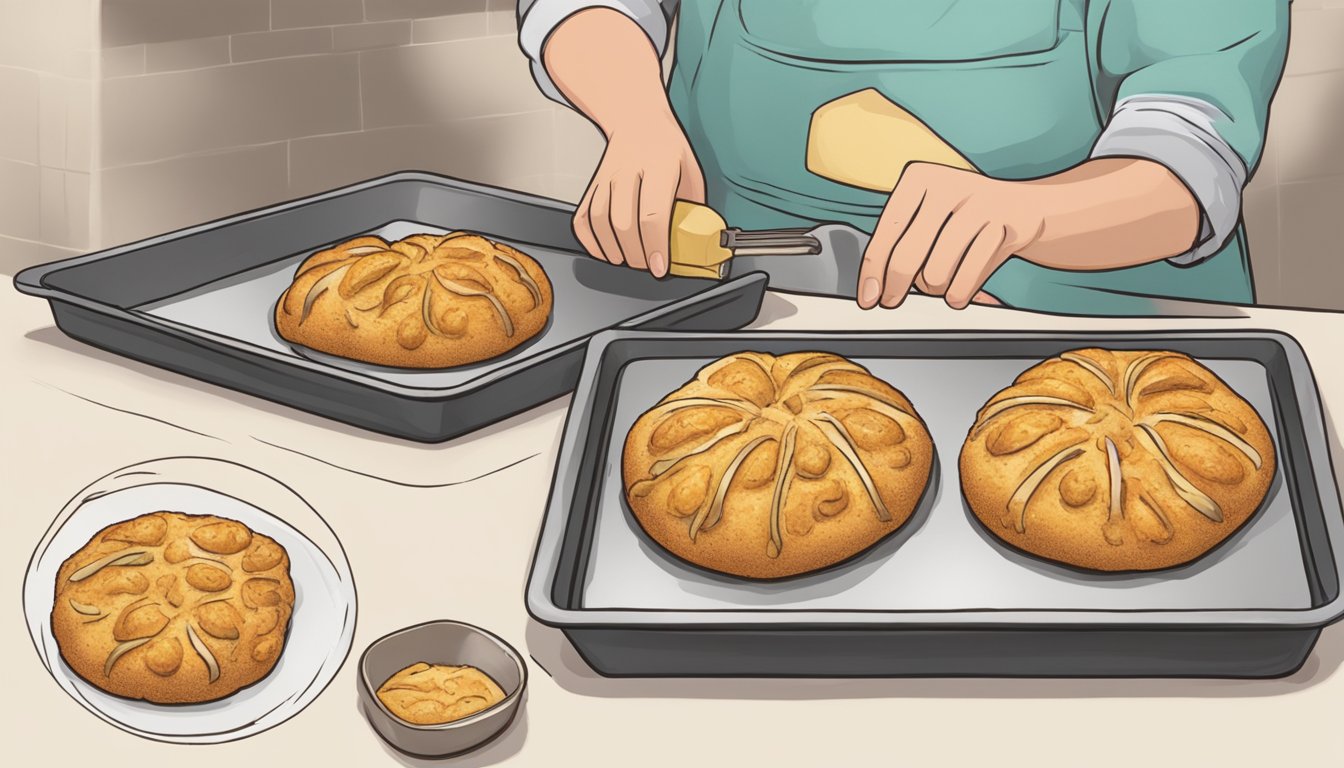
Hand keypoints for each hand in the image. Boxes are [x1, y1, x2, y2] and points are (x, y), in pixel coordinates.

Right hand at [573, 116, 705, 276]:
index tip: (659, 267)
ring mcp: (606, 175)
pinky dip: (590, 239)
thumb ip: (692, 207)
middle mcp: (628, 169)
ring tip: (626, 261)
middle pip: (623, 222)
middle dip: (634, 254)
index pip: (653, 214)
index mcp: (660, 165)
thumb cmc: (668, 148)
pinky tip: (603, 250)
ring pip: (600, 220)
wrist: (637, 119)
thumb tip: (693, 243)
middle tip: (646, 265)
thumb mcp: (692, 172)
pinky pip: (583, 216)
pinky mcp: (593, 183)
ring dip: (611, 249)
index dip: (656, 246)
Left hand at [857, 162, 1044, 309]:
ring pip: (936, 273)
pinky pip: (967, 280)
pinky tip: (958, 292)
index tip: (868, 297)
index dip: (872, 271)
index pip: (887, 233)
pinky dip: (959, 294)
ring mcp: (980, 204)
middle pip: (907, 257)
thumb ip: (899, 243)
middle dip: (896, 287)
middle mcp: (948, 185)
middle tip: (892, 301)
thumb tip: (873, 288)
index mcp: (920, 177)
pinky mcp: (1006, 227)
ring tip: (939, 285)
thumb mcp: (927, 214)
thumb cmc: (964, 215)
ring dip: (934, 289)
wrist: (1027, 207)